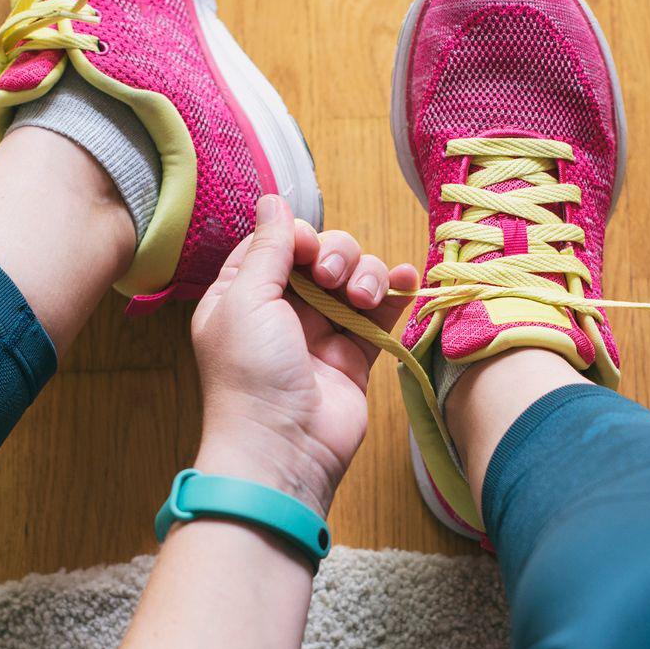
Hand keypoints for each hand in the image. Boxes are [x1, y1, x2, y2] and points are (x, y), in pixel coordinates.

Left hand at [189, 195, 417, 517]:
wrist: (283, 448)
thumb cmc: (251, 375)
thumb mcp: (245, 300)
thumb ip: (267, 248)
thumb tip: (272, 199)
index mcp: (243, 294)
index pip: (277, 242)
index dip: (299, 237)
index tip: (307, 251)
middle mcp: (283, 309)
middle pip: (322, 254)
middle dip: (336, 255)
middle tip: (333, 280)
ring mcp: (322, 332)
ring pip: (355, 277)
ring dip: (366, 275)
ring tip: (361, 299)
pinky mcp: (356, 354)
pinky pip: (381, 312)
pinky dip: (396, 293)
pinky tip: (406, 283)